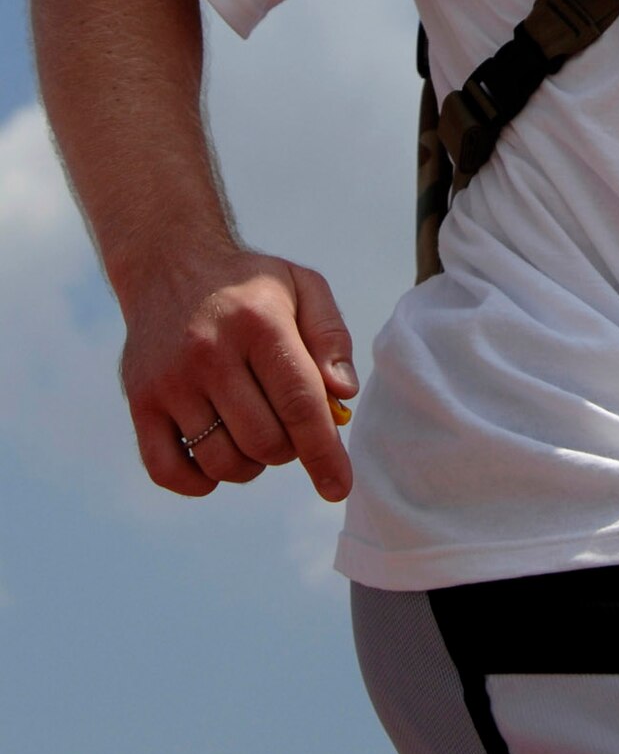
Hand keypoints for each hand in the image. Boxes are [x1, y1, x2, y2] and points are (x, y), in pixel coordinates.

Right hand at [120, 246, 356, 502]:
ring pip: (222, 462)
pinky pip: (169, 471)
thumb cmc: (250, 286)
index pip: (299, 404)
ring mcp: (169, 381)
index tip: (337, 487)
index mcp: (259, 324)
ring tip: (255, 434)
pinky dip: (200, 482)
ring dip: (250, 465)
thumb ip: (332, 338)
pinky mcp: (140, 402)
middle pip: (264, 441)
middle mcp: (210, 353)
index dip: (323, 453)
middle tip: (287, 425)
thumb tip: (342, 396)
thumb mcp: (304, 288)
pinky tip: (217, 457)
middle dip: (289, 450)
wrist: (170, 266)